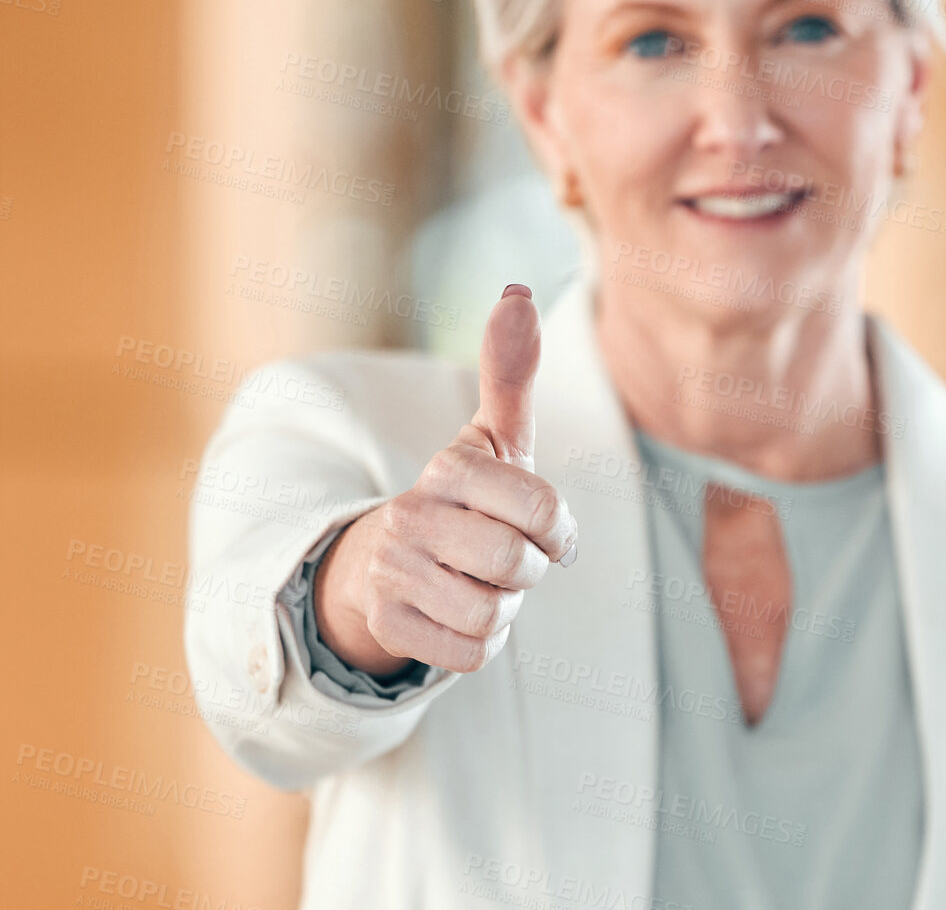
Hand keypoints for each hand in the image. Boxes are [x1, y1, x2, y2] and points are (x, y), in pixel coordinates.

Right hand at [314, 283, 577, 675]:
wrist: (386, 562)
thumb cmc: (466, 498)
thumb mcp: (494, 440)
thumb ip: (511, 373)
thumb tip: (518, 292)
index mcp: (448, 467)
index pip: (542, 510)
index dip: (559, 530)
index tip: (546, 530)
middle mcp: (411, 514)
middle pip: (516, 567)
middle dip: (527, 572)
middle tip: (507, 559)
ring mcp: (392, 572)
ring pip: (495, 615)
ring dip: (503, 607)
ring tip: (477, 582)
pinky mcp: (388, 625)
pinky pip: (471, 653)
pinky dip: (479, 642)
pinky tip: (457, 612)